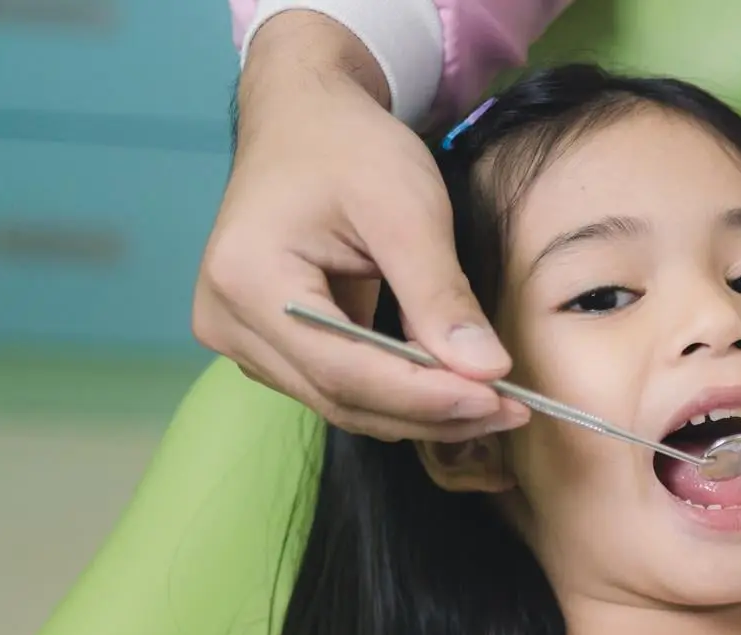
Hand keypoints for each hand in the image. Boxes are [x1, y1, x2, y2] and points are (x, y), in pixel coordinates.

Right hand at [193, 12, 530, 443]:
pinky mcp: (266, 344)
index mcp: (249, 281)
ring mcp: (241, 338)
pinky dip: (397, 394)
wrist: (303, 117)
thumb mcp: (406, 208)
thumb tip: (487, 373)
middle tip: (512, 411)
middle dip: (432, 412)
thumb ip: (441, 295)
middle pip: (342, 398)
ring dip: (419, 411)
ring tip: (493, 403)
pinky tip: (450, 388)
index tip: (500, 402)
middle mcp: (228, 321)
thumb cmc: (347, 145)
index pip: (346, 370)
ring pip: (342, 403)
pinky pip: (337, 387)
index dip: (426, 397)